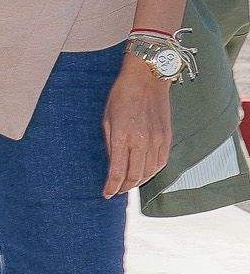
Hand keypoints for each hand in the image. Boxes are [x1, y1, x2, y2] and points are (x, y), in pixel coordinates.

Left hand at [105, 59, 172, 197]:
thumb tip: (112, 164)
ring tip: (128, 184)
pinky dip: (152, 171)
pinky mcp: (167, 137)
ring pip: (149, 171)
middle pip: (135, 175)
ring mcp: (157, 140)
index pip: (118, 171)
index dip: (112, 186)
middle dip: (124, 187)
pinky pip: (161, 162)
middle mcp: (142, 141)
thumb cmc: (121, 97)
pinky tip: (144, 173)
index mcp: (123, 137)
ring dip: (138, 181)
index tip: (106, 194)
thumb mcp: (107, 120)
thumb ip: (110, 144)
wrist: (147, 80)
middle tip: (116, 190)